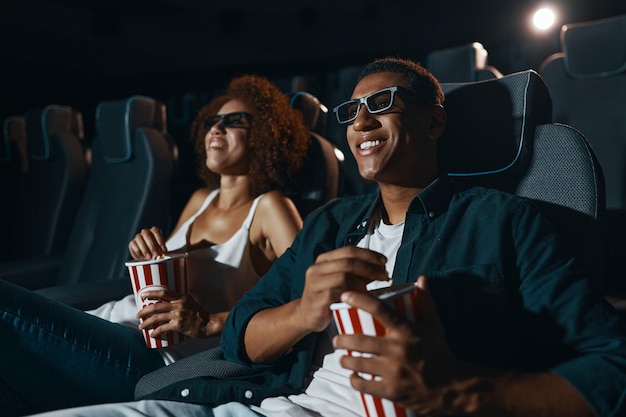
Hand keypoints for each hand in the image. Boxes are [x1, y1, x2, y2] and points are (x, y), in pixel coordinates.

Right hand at [128, 227, 167, 259]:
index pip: (156, 231)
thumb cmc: (155, 251)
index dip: (160, 240)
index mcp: (154, 231)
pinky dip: (138, 251)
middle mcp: (145, 232)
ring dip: (145, 249)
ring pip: (139, 239)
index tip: (163, 249)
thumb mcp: (160, 250)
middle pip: (147, 235)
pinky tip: (142, 256)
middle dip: (152, 246)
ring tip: (149, 257)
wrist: (146, 256)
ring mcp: (138, 236)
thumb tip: (163, 253)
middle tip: (156, 254)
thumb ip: (161, 250)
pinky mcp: (132, 243)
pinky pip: (133, 244)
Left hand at [136, 289, 222, 337]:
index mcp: (181, 298)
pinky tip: (152, 335)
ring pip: (157, 318)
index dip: (151, 293)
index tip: (143, 295)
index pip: (163, 293)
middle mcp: (178, 305)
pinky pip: (163, 328)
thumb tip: (172, 299)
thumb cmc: (200, 314)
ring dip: (146, 323)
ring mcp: (178, 315)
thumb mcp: (191, 302)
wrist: (209, 324)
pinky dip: (155, 332)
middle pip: (156, 306)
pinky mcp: (178, 325)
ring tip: (141, 326)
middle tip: (138, 315)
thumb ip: (181, 300)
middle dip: (144, 311)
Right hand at [298, 246, 388, 332]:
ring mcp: (315, 284)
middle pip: (348, 262)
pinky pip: (338, 295)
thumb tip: (380, 267)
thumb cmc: (327, 296)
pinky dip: (353, 296)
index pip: (349, 250)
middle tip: (385, 275)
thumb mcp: (340, 279)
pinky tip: (363, 301)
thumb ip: (356, 272)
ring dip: (364, 283)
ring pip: (344, 277)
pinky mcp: (317, 300)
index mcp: (324, 259)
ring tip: (375, 290)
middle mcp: (317, 268)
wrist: (306, 315)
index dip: (369, 254)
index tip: (384, 261)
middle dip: (370, 268)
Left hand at [333, 276, 462, 415]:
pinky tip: (353, 377)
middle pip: (359, 340)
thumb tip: (421, 278)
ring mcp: (394, 371)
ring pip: (358, 363)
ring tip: (343, 358)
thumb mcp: (434, 326)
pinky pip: (364, 385)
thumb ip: (425, 301)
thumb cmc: (440, 353)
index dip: (359, 300)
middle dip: (342, 339)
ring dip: (345, 360)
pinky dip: (354, 380)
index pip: (379, 310)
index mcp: (407, 331)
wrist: (453, 388)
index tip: (344, 295)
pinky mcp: (392, 390)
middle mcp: (398, 350)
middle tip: (337, 339)